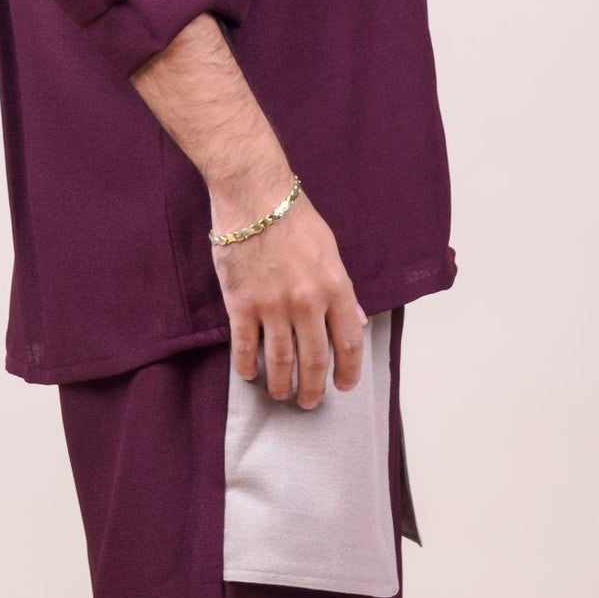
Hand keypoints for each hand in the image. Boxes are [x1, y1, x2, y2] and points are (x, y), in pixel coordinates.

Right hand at [210, 174, 366, 408]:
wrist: (254, 196)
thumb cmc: (294, 218)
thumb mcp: (331, 251)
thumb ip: (343, 290)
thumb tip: (357, 321)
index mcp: (335, 288)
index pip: (349, 343)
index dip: (348, 371)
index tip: (343, 385)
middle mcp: (307, 303)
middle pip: (314, 361)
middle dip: (313, 389)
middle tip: (309, 401)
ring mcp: (273, 306)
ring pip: (280, 361)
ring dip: (282, 385)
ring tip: (281, 394)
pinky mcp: (242, 305)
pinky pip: (245, 347)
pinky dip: (247, 367)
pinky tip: (249, 375)